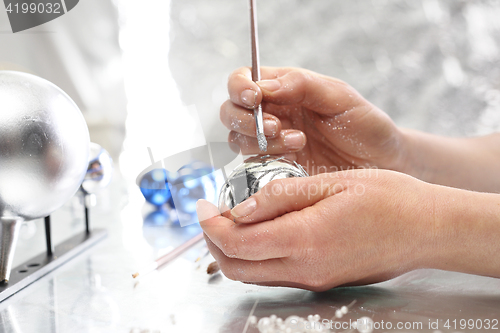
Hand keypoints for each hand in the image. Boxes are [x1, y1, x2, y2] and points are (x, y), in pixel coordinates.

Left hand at [197, 169, 445, 290]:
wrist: (428, 229)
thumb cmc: (389, 198)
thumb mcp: (332, 183)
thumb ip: (281, 196)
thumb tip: (240, 208)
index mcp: (305, 239)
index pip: (236, 242)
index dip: (210, 225)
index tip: (202, 205)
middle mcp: (305, 267)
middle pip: (236, 267)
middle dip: (214, 242)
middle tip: (211, 213)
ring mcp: (314, 279)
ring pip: (253, 275)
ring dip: (233, 250)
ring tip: (232, 219)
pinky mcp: (323, 280)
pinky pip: (275, 274)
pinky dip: (257, 256)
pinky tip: (262, 231)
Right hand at [221, 67, 403, 173]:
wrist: (382, 165)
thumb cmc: (365, 126)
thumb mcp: (339, 97)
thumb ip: (302, 85)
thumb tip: (263, 86)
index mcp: (284, 89)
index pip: (243, 80)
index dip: (240, 87)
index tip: (255, 98)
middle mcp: (272, 114)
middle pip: (231, 111)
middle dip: (245, 119)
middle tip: (276, 127)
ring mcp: (271, 144)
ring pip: (238, 140)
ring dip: (260, 142)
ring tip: (298, 142)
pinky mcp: (274, 170)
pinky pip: (251, 166)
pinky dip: (264, 162)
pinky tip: (293, 160)